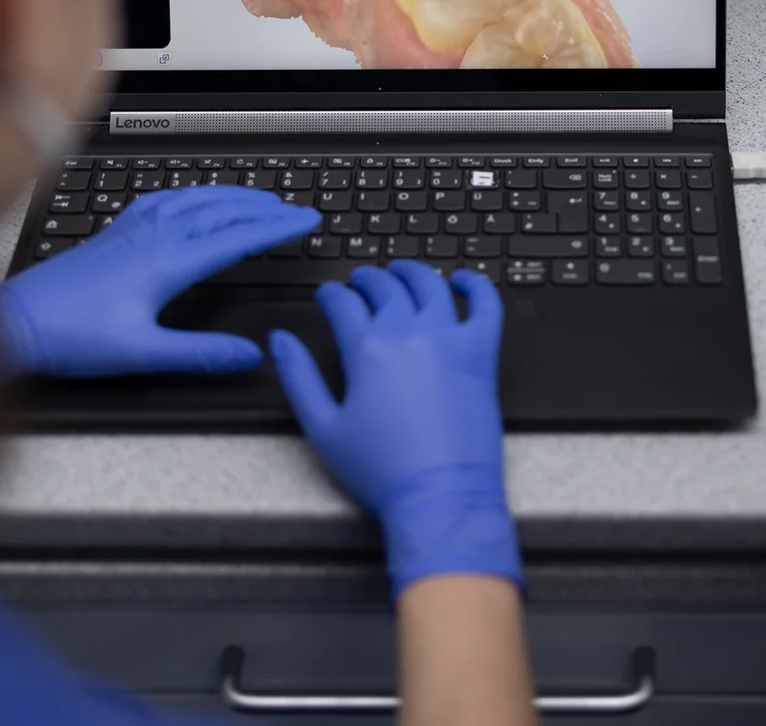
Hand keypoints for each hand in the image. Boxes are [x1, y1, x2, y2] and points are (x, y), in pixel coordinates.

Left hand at [0, 186, 320, 378]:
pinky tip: (188, 199)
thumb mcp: (142, 353)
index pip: (237, 237)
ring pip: (192, 200)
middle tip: (291, 208)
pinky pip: (162, 201)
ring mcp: (131, 231)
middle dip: (261, 207)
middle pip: (220, 210)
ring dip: (229, 196)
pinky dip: (189, 195)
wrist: (16, 321)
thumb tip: (249, 356)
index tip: (306, 219)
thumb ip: (199, 354)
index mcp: (168, 261)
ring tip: (253, 198)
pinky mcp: (113, 234)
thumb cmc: (71, 336)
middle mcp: (153, 237)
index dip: (276, 228)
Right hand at [269, 261, 519, 596]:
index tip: (328, 295)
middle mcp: (408, 334)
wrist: (439, 495)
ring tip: (402, 270)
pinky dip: (476, 285)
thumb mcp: (323, 427)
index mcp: (367, 349)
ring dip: (411, 272)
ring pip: (430, 285)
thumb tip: (280, 340)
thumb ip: (298, 377)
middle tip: (360, 281)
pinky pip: (485, 304)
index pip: (343, 303)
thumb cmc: (383, 470)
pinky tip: (464, 280)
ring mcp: (449, 339)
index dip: (331, 294)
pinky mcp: (481, 353)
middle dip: (367, 279)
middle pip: (385, 288)